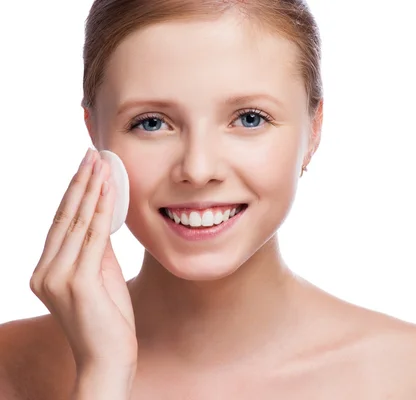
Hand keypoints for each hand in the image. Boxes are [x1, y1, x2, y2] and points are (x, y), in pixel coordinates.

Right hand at [30, 148, 136, 378]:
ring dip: (91, 189)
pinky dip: (101, 210)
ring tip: (101, 162)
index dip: (74, 193)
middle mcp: (44, 273)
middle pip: (64, 217)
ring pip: (76, 223)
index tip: (86, 167)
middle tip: (92, 153)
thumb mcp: (101, 277)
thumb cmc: (109, 321)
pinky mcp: (76, 283)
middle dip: (80, 182)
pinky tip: (108, 189)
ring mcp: (56, 278)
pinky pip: (92, 238)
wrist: (108, 360)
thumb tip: (102, 218)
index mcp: (46, 271)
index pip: (61, 224)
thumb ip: (97, 250)